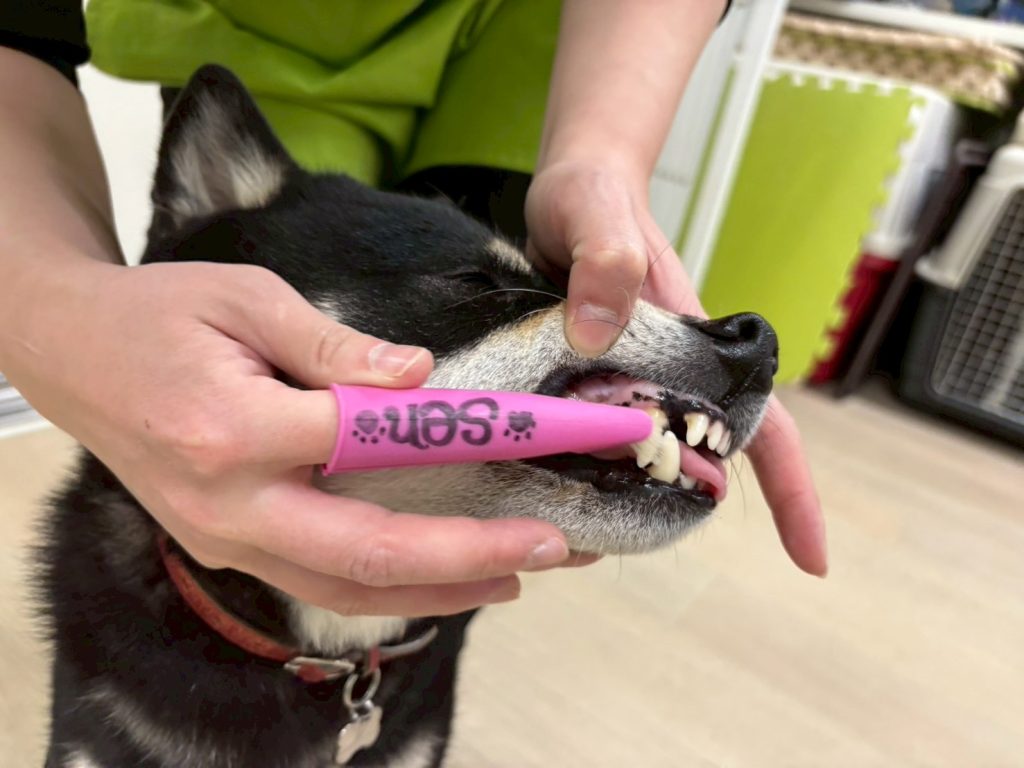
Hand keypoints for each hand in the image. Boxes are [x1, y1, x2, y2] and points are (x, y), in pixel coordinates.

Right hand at [5, 258, 577, 615]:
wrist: (67, 352)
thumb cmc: (157, 314)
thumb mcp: (248, 297)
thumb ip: (335, 347)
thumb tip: (420, 379)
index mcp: (233, 429)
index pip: (373, 444)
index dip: (467, 445)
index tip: (542, 440)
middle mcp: (228, 506)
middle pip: (367, 555)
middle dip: (470, 557)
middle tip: (552, 547)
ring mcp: (222, 539)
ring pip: (344, 588)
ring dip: (438, 591)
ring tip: (514, 577)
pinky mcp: (224, 547)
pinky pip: (316, 580)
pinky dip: (387, 587)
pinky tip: (438, 579)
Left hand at [525, 161, 827, 575]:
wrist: (570, 186)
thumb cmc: (593, 195)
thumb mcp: (593, 215)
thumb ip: (604, 264)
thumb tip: (599, 336)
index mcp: (694, 343)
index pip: (762, 420)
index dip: (791, 488)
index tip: (812, 561)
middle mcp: (671, 370)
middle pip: (703, 455)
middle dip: (682, 509)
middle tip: (616, 543)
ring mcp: (632, 376)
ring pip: (645, 454)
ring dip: (621, 495)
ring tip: (573, 527)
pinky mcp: (591, 374)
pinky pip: (596, 434)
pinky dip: (580, 464)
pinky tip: (542, 485)